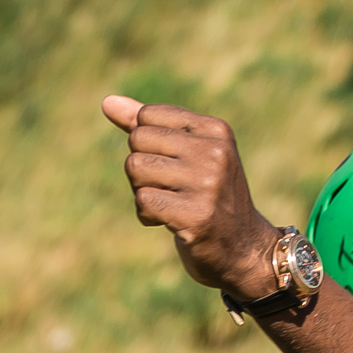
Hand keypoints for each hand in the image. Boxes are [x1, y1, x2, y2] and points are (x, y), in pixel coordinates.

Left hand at [101, 95, 280, 299]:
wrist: (245, 250)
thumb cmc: (209, 199)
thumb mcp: (187, 155)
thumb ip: (148, 127)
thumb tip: (107, 102)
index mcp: (215, 130)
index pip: (148, 116)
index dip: (147, 144)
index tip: (174, 165)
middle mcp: (215, 152)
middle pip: (137, 140)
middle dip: (142, 168)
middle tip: (169, 189)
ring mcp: (208, 184)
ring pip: (136, 168)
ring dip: (142, 192)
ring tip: (170, 205)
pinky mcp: (197, 216)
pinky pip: (143, 201)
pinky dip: (147, 215)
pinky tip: (169, 223)